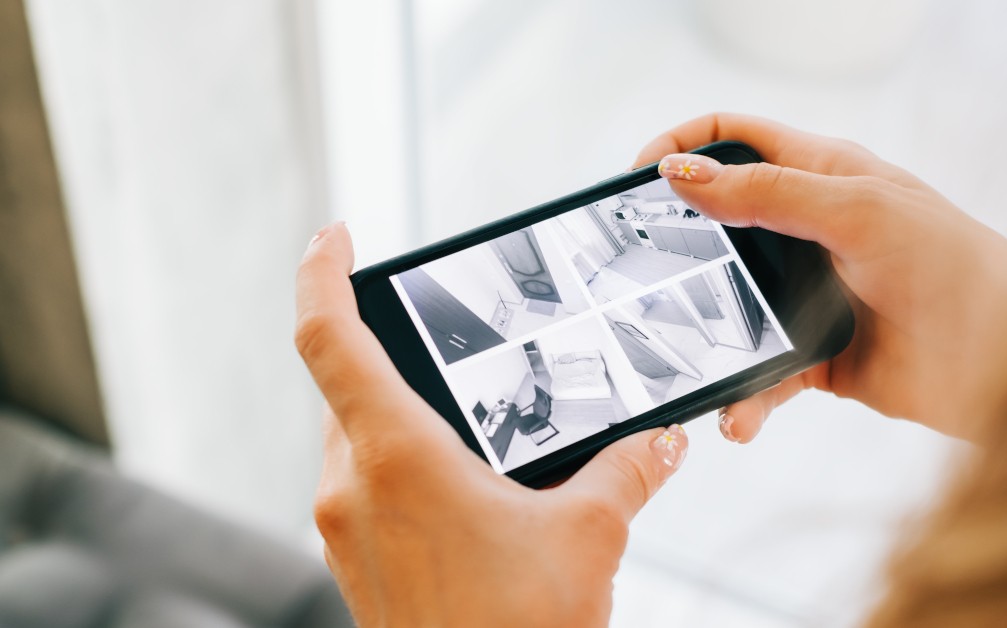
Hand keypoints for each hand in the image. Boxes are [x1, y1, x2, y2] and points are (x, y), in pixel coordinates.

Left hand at [295, 223, 688, 626]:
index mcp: (394, 456)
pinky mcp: (359, 566)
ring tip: (473, 421)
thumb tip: (661, 443)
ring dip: (402, 416)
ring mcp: (346, 532)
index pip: (328, 337)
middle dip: (393, 355)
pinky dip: (404, 466)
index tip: (333, 234)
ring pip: (358, 441)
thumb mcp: (588, 538)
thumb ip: (626, 474)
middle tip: (451, 343)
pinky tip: (469, 489)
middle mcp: (350, 488)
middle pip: (348, 387)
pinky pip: (367, 489)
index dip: (322, 273)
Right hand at [635, 113, 1006, 440]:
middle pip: (719, 225)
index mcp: (823, 174)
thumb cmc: (955, 267)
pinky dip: (743, 398)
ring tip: (689, 361)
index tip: (638, 179)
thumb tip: (684, 172)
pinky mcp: (814, 356)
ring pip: (729, 307)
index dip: (683, 144)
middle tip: (640, 274)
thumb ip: (768, 192)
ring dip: (704, 336)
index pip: (736, 138)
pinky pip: (758, 374)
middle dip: (676, 249)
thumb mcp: (857, 210)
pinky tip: (740, 416)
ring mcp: (809, 294)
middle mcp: (810, 229)